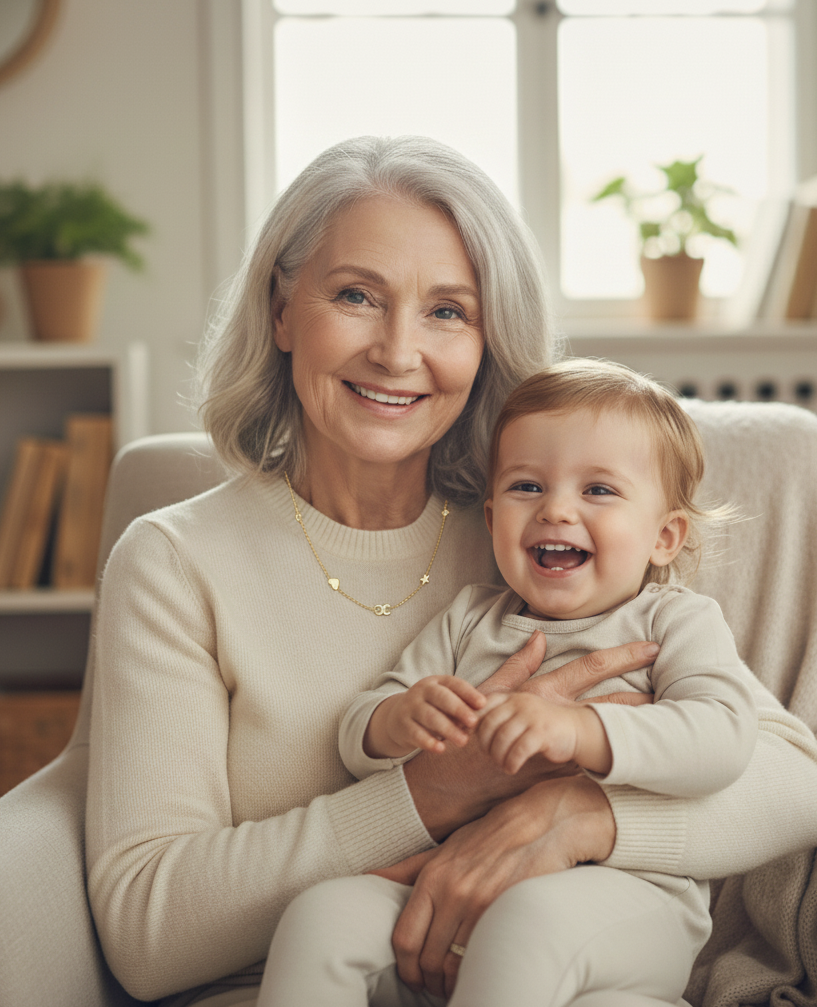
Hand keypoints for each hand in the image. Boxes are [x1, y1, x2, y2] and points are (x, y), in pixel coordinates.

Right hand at [364, 677, 485, 758]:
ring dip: (448, 729)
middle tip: (474, 723)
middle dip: (458, 709)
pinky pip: (416, 733)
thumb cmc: (432, 709)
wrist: (397, 718)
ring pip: (429, 716)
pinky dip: (428, 742)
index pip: (453, 683)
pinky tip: (441, 749)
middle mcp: (422, 691)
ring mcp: (410, 707)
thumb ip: (463, 706)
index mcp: (436, 682)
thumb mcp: (445, 702)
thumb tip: (484, 715)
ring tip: (463, 741)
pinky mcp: (402, 725)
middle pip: (441, 697)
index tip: (483, 704)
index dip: (468, 692)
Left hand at [389, 774, 614, 998]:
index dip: (406, 968)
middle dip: (429, 982)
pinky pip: (483, 959)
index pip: (405, 939)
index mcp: (432, 877)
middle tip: (434, 987)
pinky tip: (476, 975)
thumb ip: (406, 869)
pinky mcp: (507, 914)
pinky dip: (476, 975)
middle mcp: (453, 892)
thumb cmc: (486, 838)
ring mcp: (481, 905)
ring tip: (454, 986)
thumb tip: (368, 878)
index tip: (412, 977)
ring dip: (452, 984)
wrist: (538, 824)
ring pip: (455, 965)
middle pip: (429, 959)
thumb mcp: (443, 849)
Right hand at [403, 631, 656, 838]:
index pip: (587, 669)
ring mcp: (555, 749)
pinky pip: (590, 769)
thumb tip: (542, 637)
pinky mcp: (552, 776)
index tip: (651, 647)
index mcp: (541, 694)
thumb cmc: (467, 730)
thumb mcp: (491, 692)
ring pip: (605, 738)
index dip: (621, 657)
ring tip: (670, 728)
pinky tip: (637, 766)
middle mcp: (553, 718)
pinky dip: (614, 763)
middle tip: (677, 689)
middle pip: (607, 704)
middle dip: (644, 695)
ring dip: (636, 733)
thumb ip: (519, 666)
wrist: (446, 779)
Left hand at [477, 692, 581, 772]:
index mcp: (511, 697)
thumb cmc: (540, 726)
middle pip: (489, 724)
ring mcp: (531, 716)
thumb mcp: (518, 714)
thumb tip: (465, 727)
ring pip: (502, 739)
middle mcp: (519, 703)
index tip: (470, 739)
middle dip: (484, 745)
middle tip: (489, 757)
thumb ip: (497, 717)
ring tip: (501, 765)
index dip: (472, 724)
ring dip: (497, 757)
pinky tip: (512, 769)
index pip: (482, 707)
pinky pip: (518, 750)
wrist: (576, 730)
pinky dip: (511, 763)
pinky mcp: (542, 733)